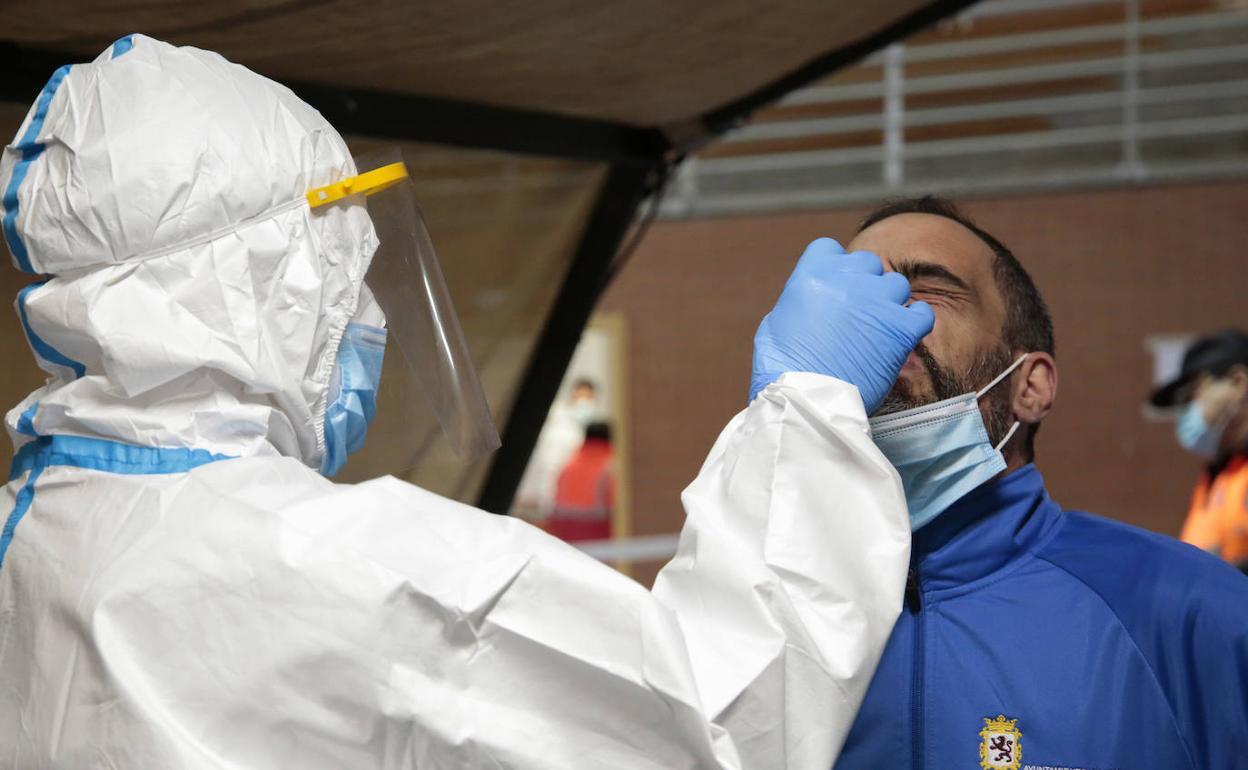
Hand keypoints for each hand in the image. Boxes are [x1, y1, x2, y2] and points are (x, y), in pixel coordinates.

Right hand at [750, 238, 934, 412]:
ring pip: (895, 285)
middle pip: (866, 263)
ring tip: (877, 329)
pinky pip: (922, 313)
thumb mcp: (774, 323)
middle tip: (856, 312)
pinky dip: (915, 322)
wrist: (806, 401)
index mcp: (812, 272)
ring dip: (888, 302)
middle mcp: (847, 278)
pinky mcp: (901, 327)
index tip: (832, 289)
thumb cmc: (782, 369)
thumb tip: (808, 301)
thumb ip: (797, 301)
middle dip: (863, 283)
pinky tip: (902, 335)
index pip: (829, 249)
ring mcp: (877, 300)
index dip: (833, 268)